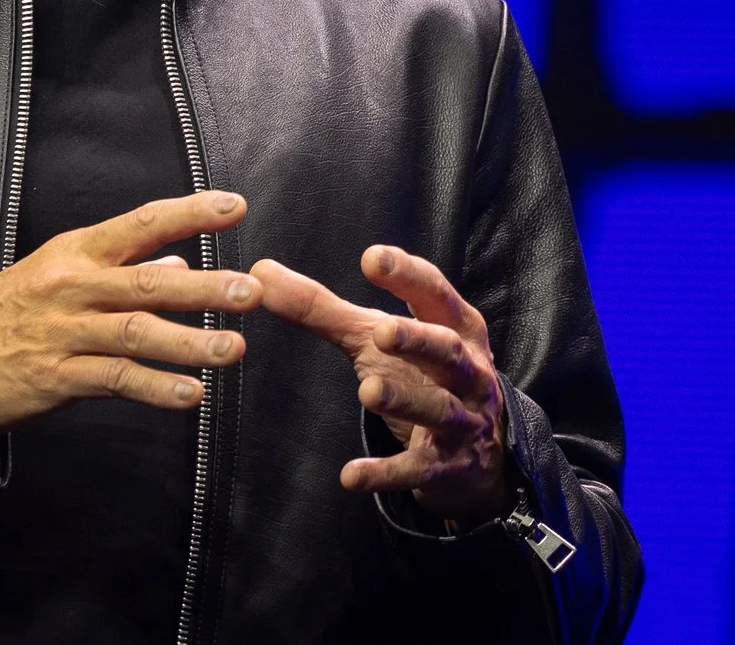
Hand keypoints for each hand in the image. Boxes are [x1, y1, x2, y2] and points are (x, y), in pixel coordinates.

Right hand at [0, 191, 261, 436]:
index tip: (234, 206)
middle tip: (251, 292)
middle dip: (204, 287)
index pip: (141, 223)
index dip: (190, 213)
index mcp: (75, 253)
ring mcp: (65, 333)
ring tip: (234, 348)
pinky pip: (115, 381)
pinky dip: (155, 388)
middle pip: (148, 282)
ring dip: (190, 342)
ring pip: (138, 333)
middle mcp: (73, 287)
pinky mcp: (57, 377)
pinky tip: (190, 394)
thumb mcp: (56, 274)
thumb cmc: (7, 314)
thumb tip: (177, 260)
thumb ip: (120, 268)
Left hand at [253, 245, 509, 524]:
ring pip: (438, 409)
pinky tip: (351, 476)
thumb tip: (259, 274)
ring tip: (367, 392)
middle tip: (380, 331)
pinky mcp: (445, 468)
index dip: (407, 276)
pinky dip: (386, 474)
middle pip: (447, 351)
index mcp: (455, 328)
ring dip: (404, 400)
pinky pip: (416, 470)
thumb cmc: (419, 374)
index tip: (372, 258)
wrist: (475, 456)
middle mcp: (467, 372)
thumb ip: (322, 308)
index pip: (434, 295)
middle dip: (417, 340)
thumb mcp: (376, 340)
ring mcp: (461, 422)